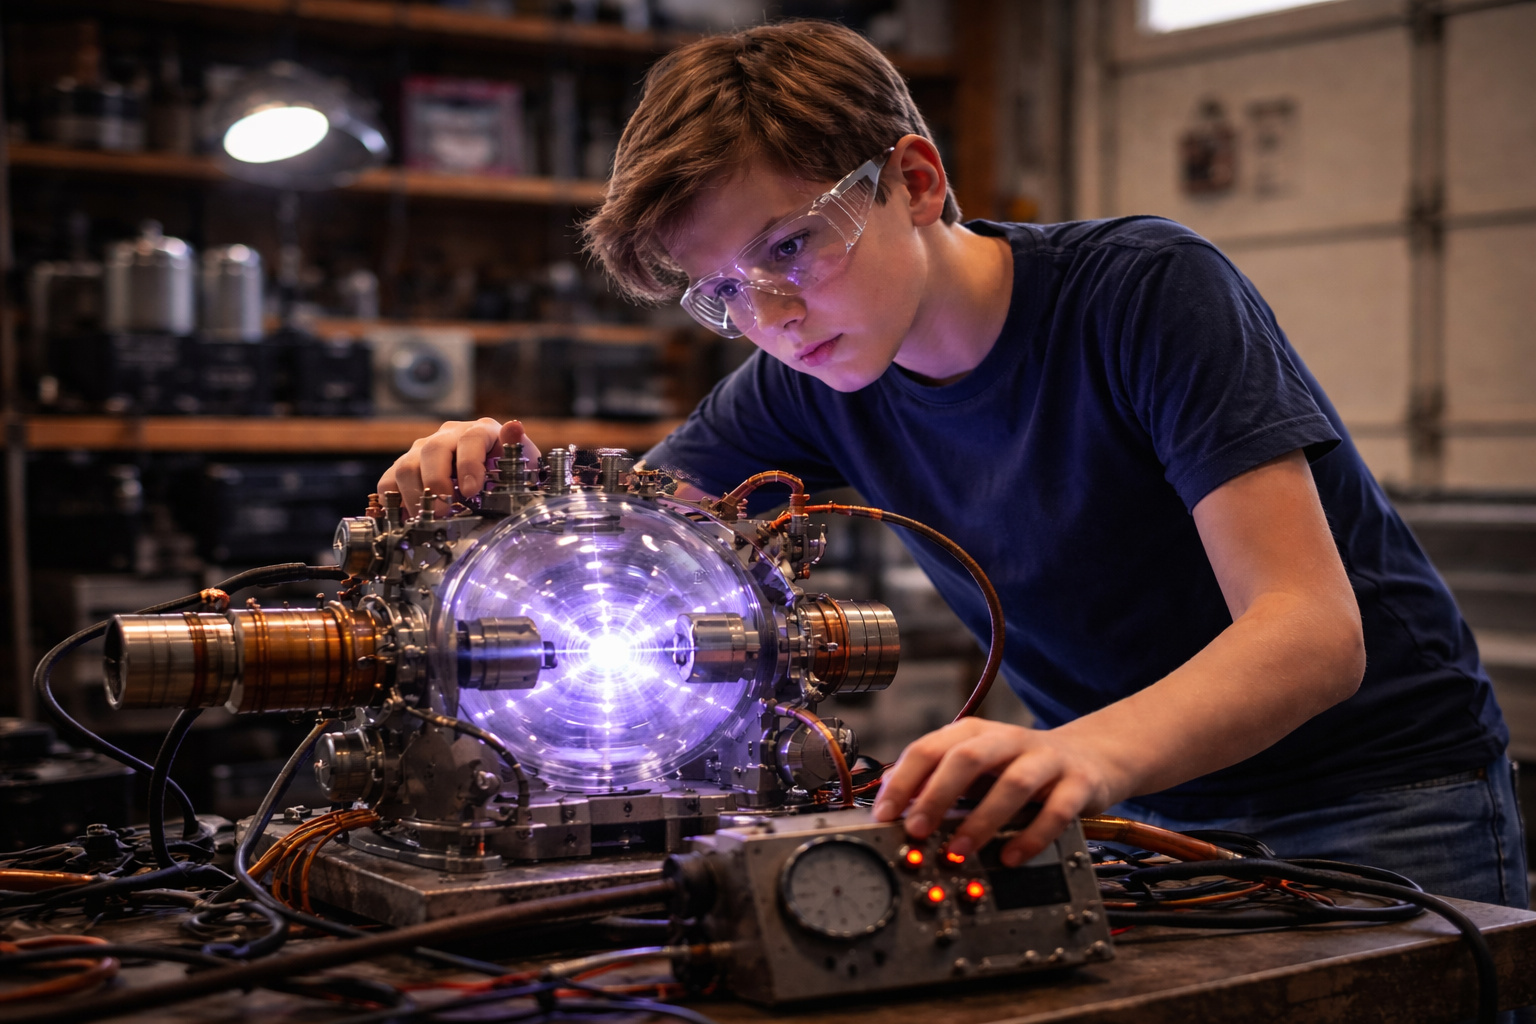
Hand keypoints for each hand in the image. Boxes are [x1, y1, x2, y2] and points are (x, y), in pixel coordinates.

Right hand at [377, 418, 541, 514]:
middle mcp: (448, 435)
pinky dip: (394, 501)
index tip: (472, 491)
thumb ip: (517, 450)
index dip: (469, 465)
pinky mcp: (406, 468)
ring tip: (430, 519)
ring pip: (406, 466)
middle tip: (444, 511)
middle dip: (436, 483)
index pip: (470, 439)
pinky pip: (388, 481)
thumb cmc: (507, 473)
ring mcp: (423, 450)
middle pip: (432, 450)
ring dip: (415, 496)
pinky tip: (408, 518)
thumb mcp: (520, 464)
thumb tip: (514, 427)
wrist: (492, 478)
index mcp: (480, 431)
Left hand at [871, 718, 1119, 866]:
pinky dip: (1031, 836)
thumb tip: (887, 800)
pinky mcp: (1077, 783)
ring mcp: (1046, 759)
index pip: (930, 748)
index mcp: (975, 733)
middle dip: (937, 795)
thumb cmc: (1018, 767)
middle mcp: (1008, 740)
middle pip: (968, 758)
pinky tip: (1011, 857)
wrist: (1088, 758)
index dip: (904, 781)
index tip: (885, 813)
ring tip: (959, 849)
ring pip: (1012, 784)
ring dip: (982, 819)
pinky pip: (1056, 811)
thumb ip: (935, 779)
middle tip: (917, 830)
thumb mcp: (975, 767)